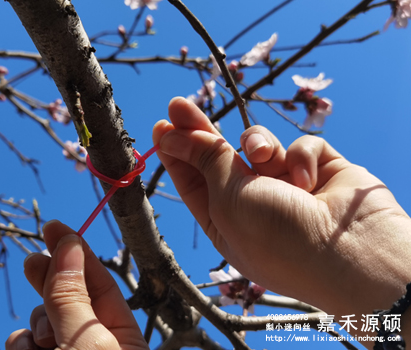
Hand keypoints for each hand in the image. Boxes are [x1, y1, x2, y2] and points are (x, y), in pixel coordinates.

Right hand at [5, 220, 147, 349]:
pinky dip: (21, 346)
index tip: (54, 228)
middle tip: (33, 260)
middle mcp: (95, 345)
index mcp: (124, 337)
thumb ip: (71, 298)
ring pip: (42, 321)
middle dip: (50, 277)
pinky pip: (24, 345)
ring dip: (36, 323)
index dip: (78, 253)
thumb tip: (68, 246)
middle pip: (69, 296)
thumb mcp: (86, 342)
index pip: (101, 283)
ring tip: (42, 340)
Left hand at [153, 97, 410, 340]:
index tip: (162, 125)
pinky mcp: (318, 171)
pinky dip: (300, 157)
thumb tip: (170, 136)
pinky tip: (309, 180)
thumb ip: (205, 161)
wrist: (354, 254)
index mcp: (225, 221)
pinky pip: (299, 147)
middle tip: (177, 103)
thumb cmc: (279, 237)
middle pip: (218, 158)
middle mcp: (253, 204)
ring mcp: (286, 187)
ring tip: (263, 157)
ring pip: (259, 145)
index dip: (177, 153)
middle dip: (199, 130)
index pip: (193, 181)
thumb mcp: (228, 198)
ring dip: (258, 145)